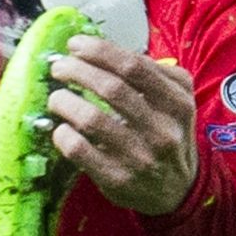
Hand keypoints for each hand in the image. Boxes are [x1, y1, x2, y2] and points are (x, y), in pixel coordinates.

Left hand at [45, 35, 198, 215]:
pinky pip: (79, 150)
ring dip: (65, 101)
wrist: (179, 191)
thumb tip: (101, 50)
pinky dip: (63, 134)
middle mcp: (162, 130)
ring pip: (91, 119)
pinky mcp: (117, 179)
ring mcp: (140, 157)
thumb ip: (150, 75)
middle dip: (77, 70)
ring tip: (57, 97)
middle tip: (59, 67)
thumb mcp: (175, 103)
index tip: (76, 44)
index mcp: (177, 103)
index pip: (134, 67)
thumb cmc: (168, 136)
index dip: (99, 51)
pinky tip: (61, 129)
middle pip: (110, 88)